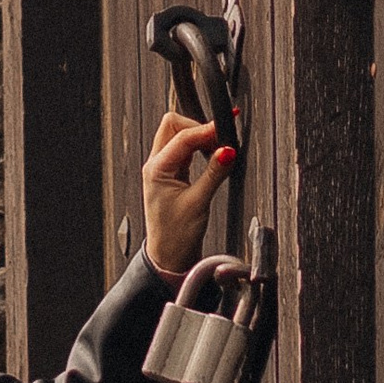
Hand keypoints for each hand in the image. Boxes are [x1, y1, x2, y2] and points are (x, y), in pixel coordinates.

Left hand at [141, 109, 235, 277]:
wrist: (169, 257)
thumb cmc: (176, 237)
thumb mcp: (198, 203)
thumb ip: (214, 173)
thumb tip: (228, 150)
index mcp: (156, 170)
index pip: (182, 136)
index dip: (206, 130)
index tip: (226, 132)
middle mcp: (155, 165)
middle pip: (173, 125)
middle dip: (197, 126)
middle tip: (219, 139)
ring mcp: (162, 169)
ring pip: (178, 135)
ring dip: (198, 137)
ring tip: (217, 149)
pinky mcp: (171, 174)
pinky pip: (184, 150)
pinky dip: (198, 147)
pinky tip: (210, 156)